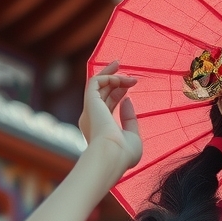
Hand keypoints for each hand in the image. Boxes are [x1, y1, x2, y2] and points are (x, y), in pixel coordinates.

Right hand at [78, 61, 142, 178]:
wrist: (112, 155)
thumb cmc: (123, 154)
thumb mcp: (132, 136)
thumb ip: (129, 119)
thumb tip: (127, 99)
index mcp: (99, 128)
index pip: (106, 105)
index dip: (118, 93)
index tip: (131, 87)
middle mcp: (91, 118)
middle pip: (101, 93)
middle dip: (115, 82)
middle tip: (130, 76)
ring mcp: (90, 110)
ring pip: (96, 85)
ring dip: (110, 74)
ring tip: (122, 65)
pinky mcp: (90, 102)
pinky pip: (95, 82)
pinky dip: (107, 76)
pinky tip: (121, 77)